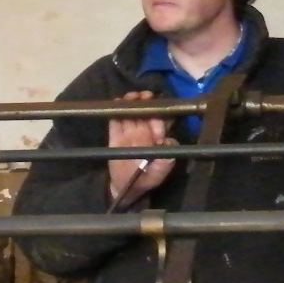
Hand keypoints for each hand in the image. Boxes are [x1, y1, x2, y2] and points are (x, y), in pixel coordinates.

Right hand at [107, 91, 172, 206]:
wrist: (125, 187)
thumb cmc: (146, 179)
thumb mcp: (159, 173)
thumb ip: (166, 159)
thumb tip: (168, 142)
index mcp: (156, 139)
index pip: (157, 123)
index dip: (157, 117)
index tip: (155, 112)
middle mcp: (143, 133)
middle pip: (144, 114)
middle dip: (146, 103)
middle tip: (145, 95)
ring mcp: (128, 133)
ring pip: (130, 114)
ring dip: (131, 103)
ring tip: (131, 96)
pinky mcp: (115, 136)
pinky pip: (115, 122)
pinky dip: (115, 112)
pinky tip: (116, 103)